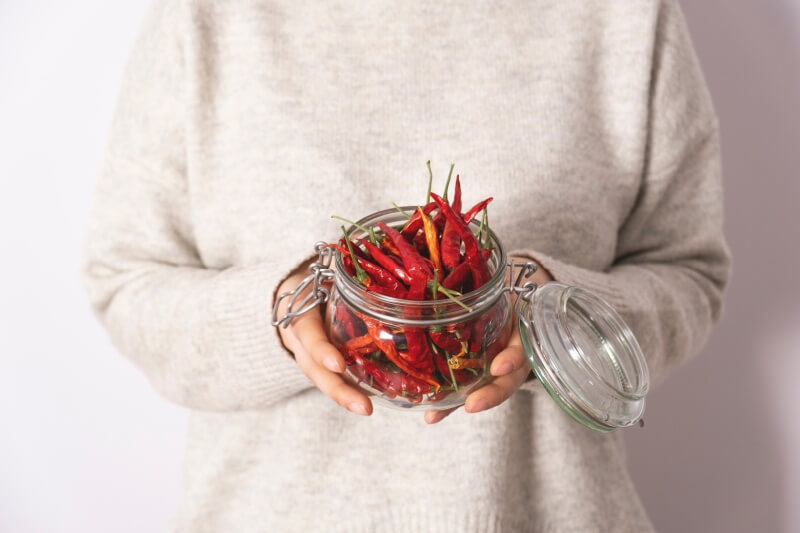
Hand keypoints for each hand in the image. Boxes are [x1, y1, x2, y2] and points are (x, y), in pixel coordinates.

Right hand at [276, 271, 372, 415]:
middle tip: (364, 408)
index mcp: (299, 313)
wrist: (289, 296)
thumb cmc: (313, 280)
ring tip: (367, 410)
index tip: (338, 365)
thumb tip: (381, 248)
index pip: (308, 334)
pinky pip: (333, 381)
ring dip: (346, 398)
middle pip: (315, 370)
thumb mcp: (321, 271)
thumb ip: (343, 268)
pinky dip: (351, 392)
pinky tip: (372, 402)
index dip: (321, 350)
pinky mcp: (320, 366)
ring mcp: (307, 357)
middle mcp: (300, 340)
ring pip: (323, 381)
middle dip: (338, 391)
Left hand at [425, 256, 552, 423]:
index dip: (512, 358)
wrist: (512, 294)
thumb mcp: (505, 284)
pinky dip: (445, 402)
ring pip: (481, 388)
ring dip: (456, 405)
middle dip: (489, 394)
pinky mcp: (474, 370)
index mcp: (522, 332)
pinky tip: (428, 413)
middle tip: (470, 406)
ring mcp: (492, 364)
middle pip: (504, 379)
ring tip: (433, 417)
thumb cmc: (505, 287)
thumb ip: (489, 277)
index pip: (521, 349)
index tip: (500, 366)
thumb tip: (458, 244)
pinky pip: (462, 388)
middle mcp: (509, 352)